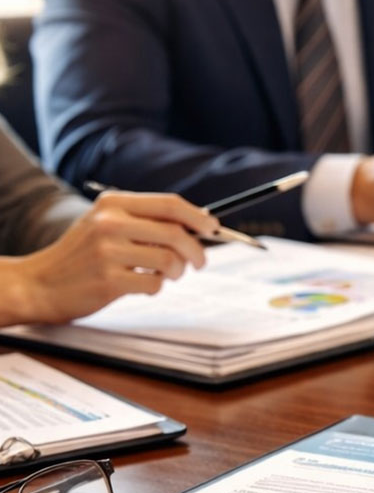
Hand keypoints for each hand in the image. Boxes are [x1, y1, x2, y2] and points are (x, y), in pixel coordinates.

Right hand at [0, 191, 216, 325]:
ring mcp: (108, 251)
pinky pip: (155, 285)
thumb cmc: (83, 256)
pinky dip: (155, 289)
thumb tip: (196, 226)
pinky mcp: (109, 280)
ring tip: (163, 275)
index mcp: (112, 204)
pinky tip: (139, 286)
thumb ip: (145, 222)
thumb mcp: (106, 225)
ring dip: (175, 273)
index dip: (198, 217)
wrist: (41, 283)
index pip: (169, 204)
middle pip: (177, 233)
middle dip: (197, 251)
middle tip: (198, 264)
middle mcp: (110, 223)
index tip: (213, 228)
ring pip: (170, 261)